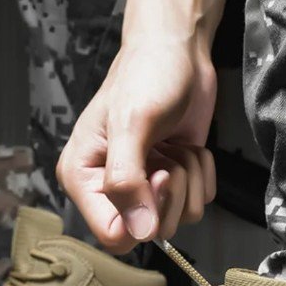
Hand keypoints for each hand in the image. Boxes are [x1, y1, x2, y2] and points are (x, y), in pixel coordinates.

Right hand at [56, 40, 216, 252]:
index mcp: (83, 179)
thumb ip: (127, 181)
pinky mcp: (174, 182)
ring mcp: (145, 189)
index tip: (156, 176)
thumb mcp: (130, 125)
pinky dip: (202, 173)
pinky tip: (184, 145)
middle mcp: (110, 190)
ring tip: (172, 145)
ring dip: (188, 178)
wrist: (178, 51)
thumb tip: (139, 231)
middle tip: (165, 155)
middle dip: (170, 192)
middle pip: (150, 232)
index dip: (142, 216)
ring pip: (179, 219)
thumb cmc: (146, 75)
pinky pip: (199, 202)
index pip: (112, 234)